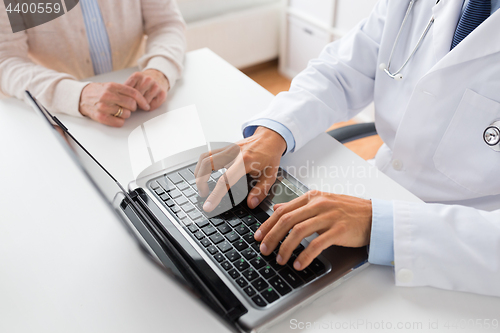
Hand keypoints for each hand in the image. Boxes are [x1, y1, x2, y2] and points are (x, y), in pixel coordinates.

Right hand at [79, 82, 149, 126]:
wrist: (81, 97)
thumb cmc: (98, 92)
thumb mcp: (110, 86)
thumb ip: (124, 90)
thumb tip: (140, 98)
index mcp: (112, 86)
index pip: (133, 93)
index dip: (142, 100)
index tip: (146, 105)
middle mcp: (108, 95)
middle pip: (131, 104)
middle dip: (133, 107)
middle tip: (129, 108)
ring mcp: (103, 106)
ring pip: (126, 114)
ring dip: (126, 114)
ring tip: (119, 111)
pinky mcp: (100, 117)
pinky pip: (119, 122)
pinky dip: (120, 121)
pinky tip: (116, 117)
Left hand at [125, 69, 169, 110]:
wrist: (159, 76)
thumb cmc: (144, 81)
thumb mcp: (134, 80)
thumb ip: (126, 88)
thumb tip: (119, 100)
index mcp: (137, 76)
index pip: (128, 92)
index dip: (126, 98)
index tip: (126, 101)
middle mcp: (147, 80)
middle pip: (136, 98)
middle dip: (134, 103)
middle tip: (135, 103)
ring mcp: (156, 86)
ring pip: (144, 103)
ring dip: (142, 106)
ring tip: (143, 102)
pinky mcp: (162, 94)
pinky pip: (153, 106)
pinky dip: (150, 107)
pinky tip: (150, 102)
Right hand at [194, 127, 286, 211]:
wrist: (270, 137)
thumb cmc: (270, 154)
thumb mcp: (270, 175)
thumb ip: (260, 191)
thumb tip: (251, 204)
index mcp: (244, 161)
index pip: (224, 180)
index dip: (215, 195)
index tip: (208, 206)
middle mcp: (233, 153)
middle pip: (207, 165)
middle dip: (201, 182)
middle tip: (204, 195)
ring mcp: (227, 149)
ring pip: (204, 158)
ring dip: (199, 173)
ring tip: (202, 186)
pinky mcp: (225, 147)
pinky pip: (208, 154)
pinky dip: (202, 164)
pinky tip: (205, 173)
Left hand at [254, 191, 371, 270]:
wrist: (374, 215)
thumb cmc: (349, 211)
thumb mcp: (322, 202)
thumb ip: (299, 206)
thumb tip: (277, 208)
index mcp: (312, 197)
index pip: (283, 210)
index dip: (267, 224)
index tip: (258, 236)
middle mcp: (319, 205)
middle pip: (287, 220)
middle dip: (272, 236)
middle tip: (264, 249)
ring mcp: (329, 217)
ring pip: (298, 231)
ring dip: (286, 247)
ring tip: (280, 260)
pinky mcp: (339, 230)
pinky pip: (317, 244)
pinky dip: (305, 255)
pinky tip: (299, 263)